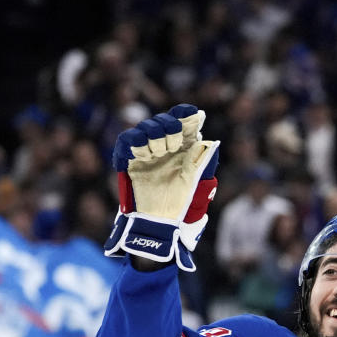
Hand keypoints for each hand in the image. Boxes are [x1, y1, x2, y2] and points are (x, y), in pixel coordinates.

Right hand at [104, 103, 219, 270]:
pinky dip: (131, 143)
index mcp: (182, 147)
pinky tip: (141, 152)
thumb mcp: (198, 182)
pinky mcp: (129, 160)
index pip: (183, 122)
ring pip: (144, 129)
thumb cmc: (182, 203)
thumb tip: (211, 141)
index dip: (185, 114)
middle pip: (163, 121)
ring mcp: (146, 152)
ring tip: (157, 150)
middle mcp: (164, 146)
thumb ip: (204, 161)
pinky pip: (125, 143)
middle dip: (168, 126)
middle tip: (172, 143)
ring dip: (151, 135)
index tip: (192, 115)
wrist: (160, 222)